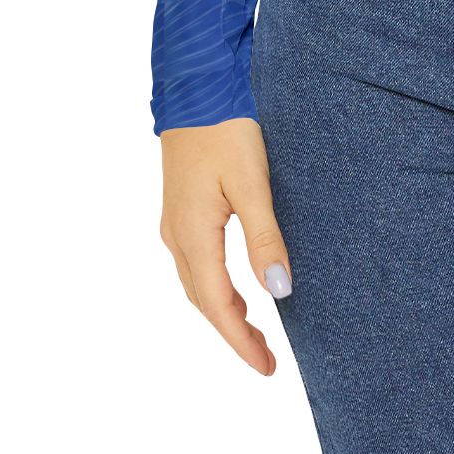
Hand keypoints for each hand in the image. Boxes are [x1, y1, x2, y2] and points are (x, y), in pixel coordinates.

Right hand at [160, 117, 290, 371]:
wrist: (195, 85)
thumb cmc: (226, 128)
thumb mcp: (252, 181)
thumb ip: (264, 237)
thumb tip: (279, 291)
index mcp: (193, 235)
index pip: (218, 305)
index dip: (240, 341)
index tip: (265, 368)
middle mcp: (176, 235)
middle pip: (203, 301)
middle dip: (232, 333)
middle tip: (264, 359)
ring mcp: (174, 221)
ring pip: (196, 283)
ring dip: (222, 310)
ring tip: (253, 330)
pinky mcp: (180, 207)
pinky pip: (195, 262)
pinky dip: (214, 285)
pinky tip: (233, 284)